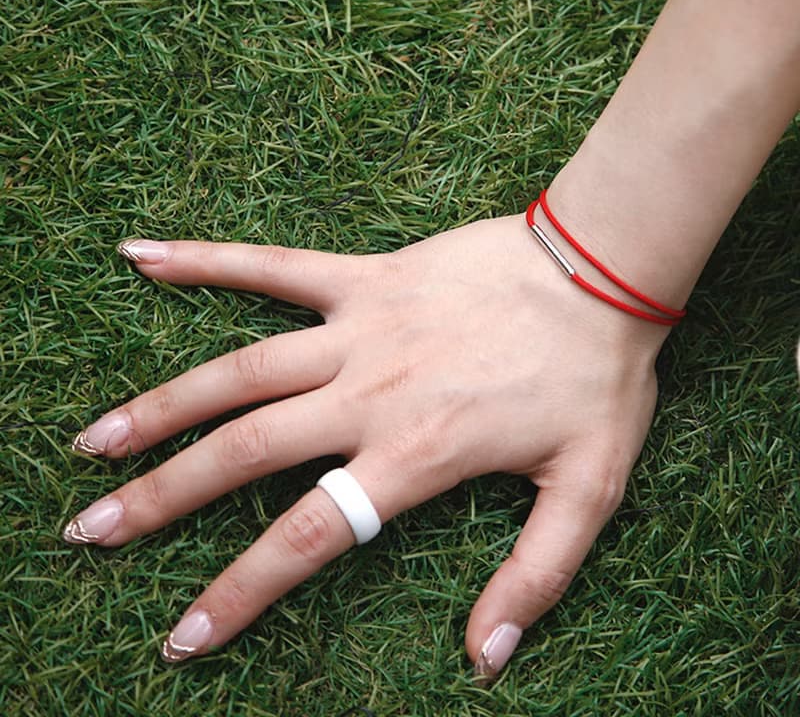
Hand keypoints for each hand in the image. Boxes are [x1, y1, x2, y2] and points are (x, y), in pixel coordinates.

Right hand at [63, 212, 667, 677]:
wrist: (598, 272)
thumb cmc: (595, 377)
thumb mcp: (588, 490)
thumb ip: (536, 576)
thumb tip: (487, 659)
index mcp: (416, 452)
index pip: (309, 535)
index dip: (243, 591)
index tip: (184, 635)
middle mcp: (369, 393)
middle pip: (246, 451)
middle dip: (164, 497)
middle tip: (93, 529)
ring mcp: (359, 328)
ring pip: (241, 369)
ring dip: (163, 405)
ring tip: (97, 438)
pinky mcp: (364, 277)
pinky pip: (274, 266)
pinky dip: (207, 260)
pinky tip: (144, 257)